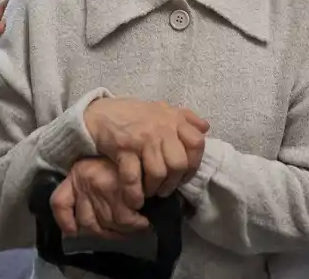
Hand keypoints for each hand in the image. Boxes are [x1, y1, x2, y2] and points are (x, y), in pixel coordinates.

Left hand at [50, 157, 150, 238]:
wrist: (144, 139)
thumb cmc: (124, 155)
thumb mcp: (102, 163)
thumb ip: (92, 186)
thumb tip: (97, 220)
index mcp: (77, 174)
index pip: (60, 202)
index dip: (65, 221)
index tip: (74, 231)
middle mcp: (85, 182)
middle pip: (87, 222)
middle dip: (105, 233)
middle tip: (121, 232)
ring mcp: (101, 187)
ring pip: (107, 223)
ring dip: (122, 231)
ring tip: (135, 228)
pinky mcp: (121, 190)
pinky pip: (124, 218)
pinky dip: (134, 225)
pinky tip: (143, 223)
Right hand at [84, 98, 209, 203]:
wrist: (102, 113)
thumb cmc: (135, 114)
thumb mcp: (162, 110)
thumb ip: (186, 117)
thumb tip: (206, 128)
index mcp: (173, 119)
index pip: (197, 143)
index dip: (194, 163)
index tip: (185, 175)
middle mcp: (161, 128)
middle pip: (179, 163)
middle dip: (174, 182)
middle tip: (167, 189)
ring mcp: (142, 138)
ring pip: (159, 172)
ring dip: (156, 188)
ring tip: (152, 192)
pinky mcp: (124, 148)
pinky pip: (133, 177)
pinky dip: (135, 192)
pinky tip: (136, 198)